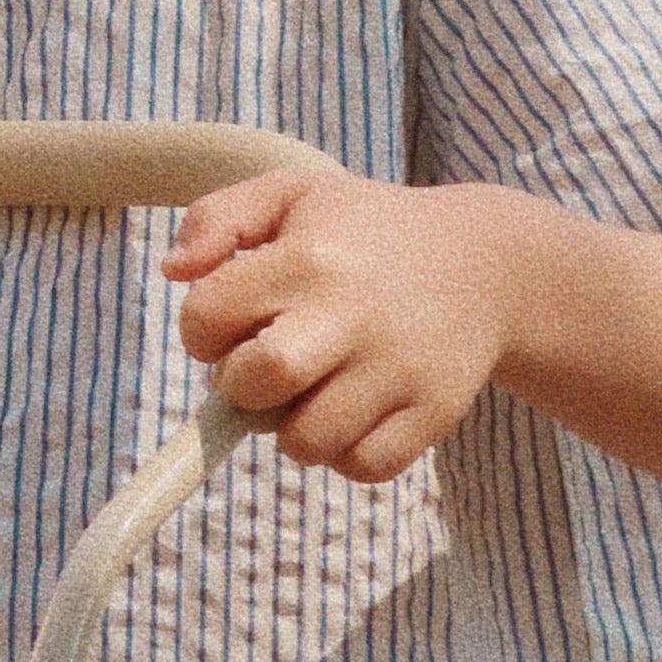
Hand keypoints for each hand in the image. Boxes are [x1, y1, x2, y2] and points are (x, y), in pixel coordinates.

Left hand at [166, 170, 514, 482]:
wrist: (487, 263)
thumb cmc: (368, 231)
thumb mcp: (292, 194)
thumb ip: (216, 218)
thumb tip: (174, 272)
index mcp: (306, 258)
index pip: (205, 318)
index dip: (202, 331)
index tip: (232, 325)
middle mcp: (352, 313)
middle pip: (257, 381)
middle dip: (241, 388)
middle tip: (266, 369)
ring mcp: (398, 367)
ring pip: (306, 440)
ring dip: (291, 430)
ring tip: (311, 392)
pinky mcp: (435, 410)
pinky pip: (364, 466)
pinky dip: (346, 454)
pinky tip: (352, 416)